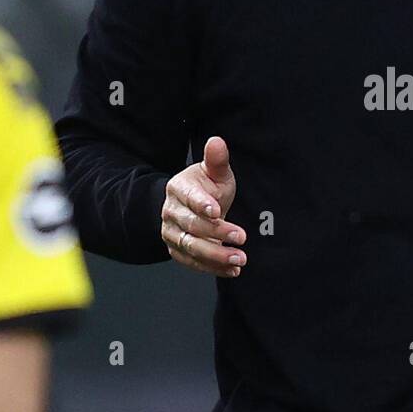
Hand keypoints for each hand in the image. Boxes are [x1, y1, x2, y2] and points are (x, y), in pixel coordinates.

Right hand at [161, 135, 246, 276]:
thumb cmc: (206, 187)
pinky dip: (213, 268)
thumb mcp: (214, 172)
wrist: (191, 206)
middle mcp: (171, 212)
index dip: (201, 204)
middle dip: (217, 233)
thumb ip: (216, 160)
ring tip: (240, 259)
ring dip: (216, 255)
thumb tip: (217, 141)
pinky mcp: (177, 251)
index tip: (217, 211)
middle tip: (241, 238)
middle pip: (191, 226)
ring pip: (191, 247)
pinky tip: (232, 270)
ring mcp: (172, 233)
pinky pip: (193, 263)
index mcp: (178, 189)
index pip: (189, 197)